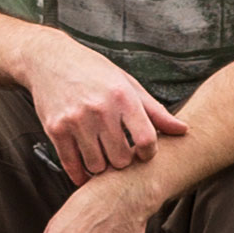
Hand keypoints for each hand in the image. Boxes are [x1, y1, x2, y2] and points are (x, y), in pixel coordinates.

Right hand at [28, 31, 181, 182]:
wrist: (50, 59)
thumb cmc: (94, 72)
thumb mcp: (127, 84)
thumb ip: (155, 111)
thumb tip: (184, 130)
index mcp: (122, 96)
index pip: (146, 139)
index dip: (149, 153)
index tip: (144, 153)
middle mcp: (99, 109)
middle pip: (121, 159)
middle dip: (122, 161)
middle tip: (120, 153)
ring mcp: (75, 120)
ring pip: (96, 166)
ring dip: (101, 166)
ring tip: (101, 155)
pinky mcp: (55, 129)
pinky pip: (71, 165)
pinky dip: (80, 173)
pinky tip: (84, 169)